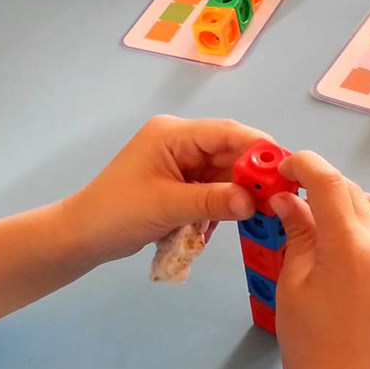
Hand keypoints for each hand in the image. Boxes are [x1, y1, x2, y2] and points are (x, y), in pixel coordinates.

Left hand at [68, 116, 269, 264]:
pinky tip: (213, 228)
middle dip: (250, 177)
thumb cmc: (118, 213)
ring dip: (233, 197)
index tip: (286, 168)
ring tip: (252, 218)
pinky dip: (217, 208)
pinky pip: (210, 192)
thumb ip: (213, 202)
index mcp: (173, 134)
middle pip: (228, 154)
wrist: (83, 236)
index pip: (226, 132)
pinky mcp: (179, 185)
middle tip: (277, 200)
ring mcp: (179, 164)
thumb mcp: (168, 206)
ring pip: (222, 175)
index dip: (258, 148)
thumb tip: (253, 201)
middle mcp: (180, 143)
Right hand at [269, 152, 369, 368]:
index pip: (329, 183)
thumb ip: (297, 232)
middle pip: (353, 192)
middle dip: (322, 186)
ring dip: (349, 203)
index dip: (305, 165)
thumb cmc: (307, 341)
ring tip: (321, 223)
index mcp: (351, 246)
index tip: (285, 167)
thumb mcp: (292, 281)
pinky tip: (348, 245)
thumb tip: (288, 198)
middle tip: (293, 197)